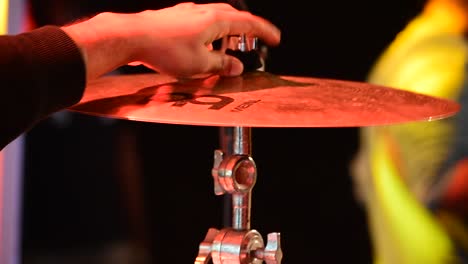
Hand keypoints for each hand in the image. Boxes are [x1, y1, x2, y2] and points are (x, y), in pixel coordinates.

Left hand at [63, 2, 280, 80]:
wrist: (132, 37)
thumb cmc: (164, 48)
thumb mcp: (199, 64)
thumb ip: (221, 65)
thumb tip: (236, 67)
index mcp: (215, 20)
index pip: (248, 24)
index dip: (265, 32)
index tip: (276, 39)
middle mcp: (203, 12)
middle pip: (234, 17)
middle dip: (248, 30)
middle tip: (255, 43)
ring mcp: (188, 13)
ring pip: (217, 18)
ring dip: (228, 32)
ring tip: (228, 49)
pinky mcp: (175, 18)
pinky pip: (201, 23)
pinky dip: (210, 33)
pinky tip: (204, 45)